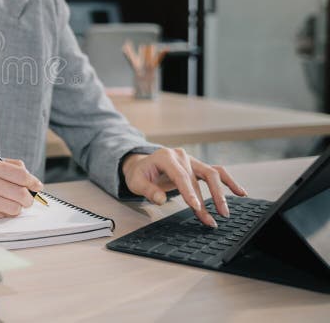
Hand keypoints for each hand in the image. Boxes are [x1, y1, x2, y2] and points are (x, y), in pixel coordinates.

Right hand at [0, 156, 42, 217]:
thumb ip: (8, 166)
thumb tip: (29, 176)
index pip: (19, 174)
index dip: (32, 181)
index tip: (37, 185)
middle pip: (19, 193)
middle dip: (28, 198)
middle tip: (27, 199)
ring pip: (12, 208)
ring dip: (18, 207)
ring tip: (15, 204)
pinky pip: (0, 216)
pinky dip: (5, 213)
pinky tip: (2, 207)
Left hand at [122, 149, 246, 226]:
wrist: (143, 164)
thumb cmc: (140, 174)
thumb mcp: (136, 182)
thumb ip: (147, 190)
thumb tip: (160, 199)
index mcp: (166, 157)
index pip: (181, 176)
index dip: (189, 192)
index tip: (196, 207)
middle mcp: (181, 156)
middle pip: (197, 179)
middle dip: (205, 202)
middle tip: (210, 220)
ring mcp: (192, 160)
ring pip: (212, 174)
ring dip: (220, 194)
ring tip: (225, 212)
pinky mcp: (198, 166)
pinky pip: (217, 172)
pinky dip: (229, 181)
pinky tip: (241, 192)